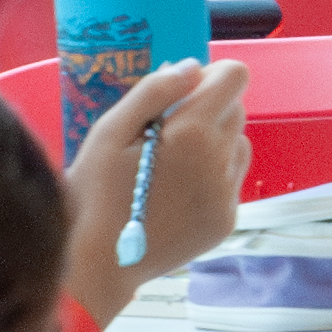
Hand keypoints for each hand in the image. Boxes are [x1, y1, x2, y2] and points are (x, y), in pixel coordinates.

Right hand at [66, 56, 251, 317]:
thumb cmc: (93, 192)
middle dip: (207, 110)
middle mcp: (220, 162)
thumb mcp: (110, 130)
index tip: (182, 93)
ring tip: (169, 165)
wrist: (96, 264)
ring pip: (237, 144)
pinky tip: (175, 191)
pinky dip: (212, 177)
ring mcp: (227, 196)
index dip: (211, 76)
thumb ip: (154, 91)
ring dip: (213, 143)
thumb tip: (193, 67)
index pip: (235, 77)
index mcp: (192, 133)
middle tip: (164, 133)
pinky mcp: (226, 221)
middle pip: (236, 110)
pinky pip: (231, 181)